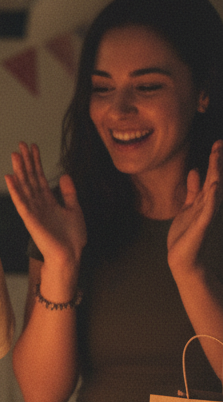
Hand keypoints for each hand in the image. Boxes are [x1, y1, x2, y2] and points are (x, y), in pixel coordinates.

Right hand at [5, 143, 86, 272]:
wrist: (70, 256)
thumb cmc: (72, 238)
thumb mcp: (75, 209)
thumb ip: (69, 192)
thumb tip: (64, 175)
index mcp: (48, 201)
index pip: (39, 177)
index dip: (36, 162)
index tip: (33, 147)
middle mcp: (38, 204)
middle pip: (29, 178)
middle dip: (25, 161)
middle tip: (21, 144)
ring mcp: (33, 211)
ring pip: (24, 186)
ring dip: (19, 170)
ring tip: (14, 155)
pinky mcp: (30, 219)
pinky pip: (20, 202)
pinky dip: (15, 190)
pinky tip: (10, 177)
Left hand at [168, 140, 222, 276]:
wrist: (182, 258)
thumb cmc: (185, 234)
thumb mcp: (188, 206)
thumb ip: (193, 189)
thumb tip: (196, 169)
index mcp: (203, 200)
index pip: (211, 176)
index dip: (214, 160)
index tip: (218, 143)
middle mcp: (207, 205)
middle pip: (213, 180)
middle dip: (216, 163)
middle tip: (219, 144)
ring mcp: (205, 215)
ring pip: (212, 192)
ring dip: (215, 177)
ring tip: (217, 162)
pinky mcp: (201, 226)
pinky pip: (208, 210)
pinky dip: (212, 198)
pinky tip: (214, 187)